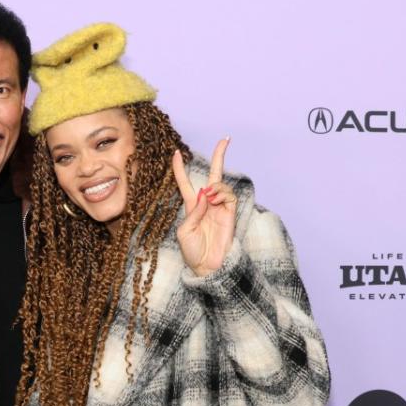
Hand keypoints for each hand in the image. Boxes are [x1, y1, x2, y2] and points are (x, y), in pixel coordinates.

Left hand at [172, 139, 236, 276]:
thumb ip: (194, 212)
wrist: (208, 266)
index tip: (175, 153)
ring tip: (210, 198)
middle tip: (226, 138)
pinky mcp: (231, 212)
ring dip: (215, 186)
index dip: (179, 169)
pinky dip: (221, 193)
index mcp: (191, 206)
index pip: (185, 183)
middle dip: (219, 156)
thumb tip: (205, 195)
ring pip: (220, 183)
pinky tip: (215, 200)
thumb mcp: (185, 232)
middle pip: (213, 174)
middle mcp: (206, 203)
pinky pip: (229, 194)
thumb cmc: (193, 252)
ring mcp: (220, 206)